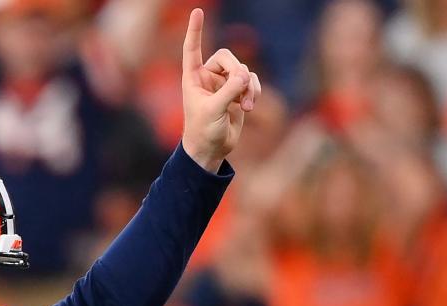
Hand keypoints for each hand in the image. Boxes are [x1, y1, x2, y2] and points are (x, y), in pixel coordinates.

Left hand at [181, 8, 260, 171]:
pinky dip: (254, 90)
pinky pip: (251, 80)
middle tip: (241, 86)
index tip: (198, 11)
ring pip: (243, 70)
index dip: (195, 31)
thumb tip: (245, 75)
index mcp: (193, 78)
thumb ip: (229, 91)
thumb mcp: (213, 110)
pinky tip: (250, 105)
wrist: (211, 150)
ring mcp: (223, 84)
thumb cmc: (203, 131)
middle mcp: (207, 77)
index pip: (192, 49)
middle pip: (227, 57)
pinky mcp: (237, 93)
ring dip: (249, 85)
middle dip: (237, 70)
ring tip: (247, 105)